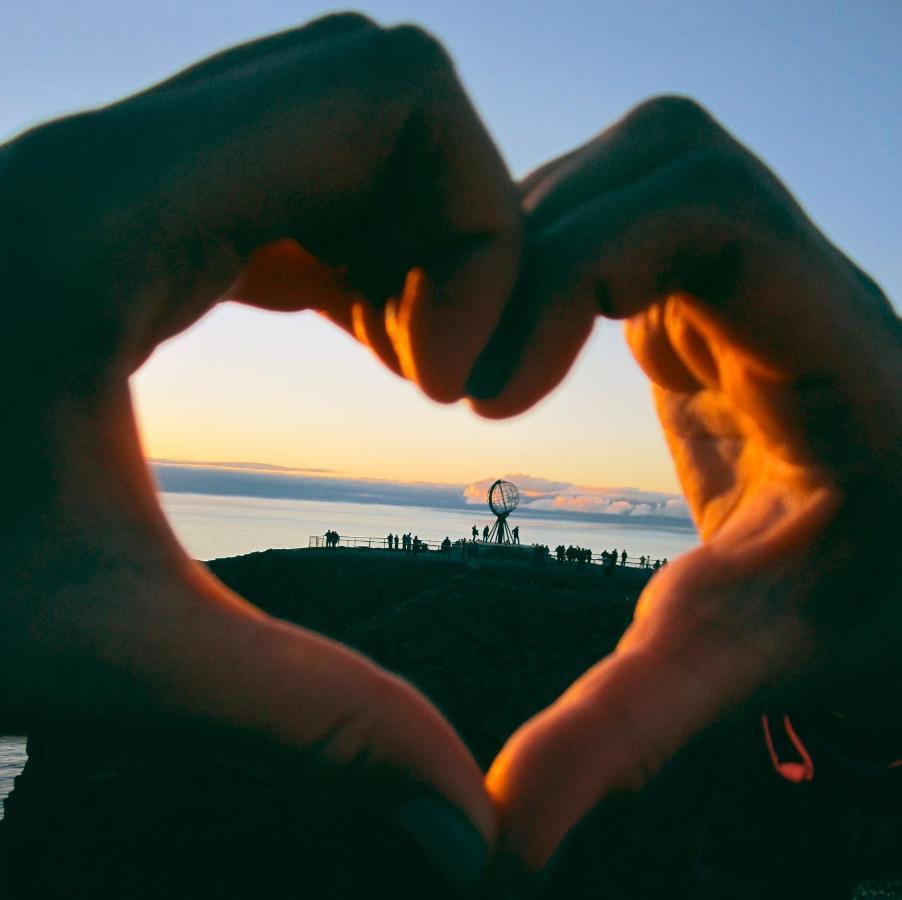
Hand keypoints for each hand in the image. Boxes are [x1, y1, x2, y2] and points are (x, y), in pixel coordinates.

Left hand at [0, 14, 521, 878]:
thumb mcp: (107, 654)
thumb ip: (313, 726)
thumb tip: (464, 831)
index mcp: (107, 214)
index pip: (388, 91)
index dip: (478, 224)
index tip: (450, 383)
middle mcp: (116, 154)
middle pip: (380, 87)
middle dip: (458, 224)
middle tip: (437, 372)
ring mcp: (123, 169)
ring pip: (342, 120)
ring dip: (411, 236)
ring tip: (409, 367)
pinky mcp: (133, 210)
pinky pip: (295, 177)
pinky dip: (360, 249)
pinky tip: (361, 343)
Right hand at [471, 96, 901, 870]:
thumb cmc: (873, 615)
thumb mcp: (741, 663)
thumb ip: (622, 737)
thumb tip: (501, 829)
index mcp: (830, 350)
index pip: (706, 211)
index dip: (577, 259)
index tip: (501, 385)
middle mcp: (797, 285)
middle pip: (662, 154)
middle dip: (542, 240)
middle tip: (487, 375)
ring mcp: (756, 277)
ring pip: (631, 168)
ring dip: (537, 246)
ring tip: (494, 361)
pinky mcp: (714, 293)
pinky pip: (621, 216)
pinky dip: (548, 262)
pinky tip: (523, 348)